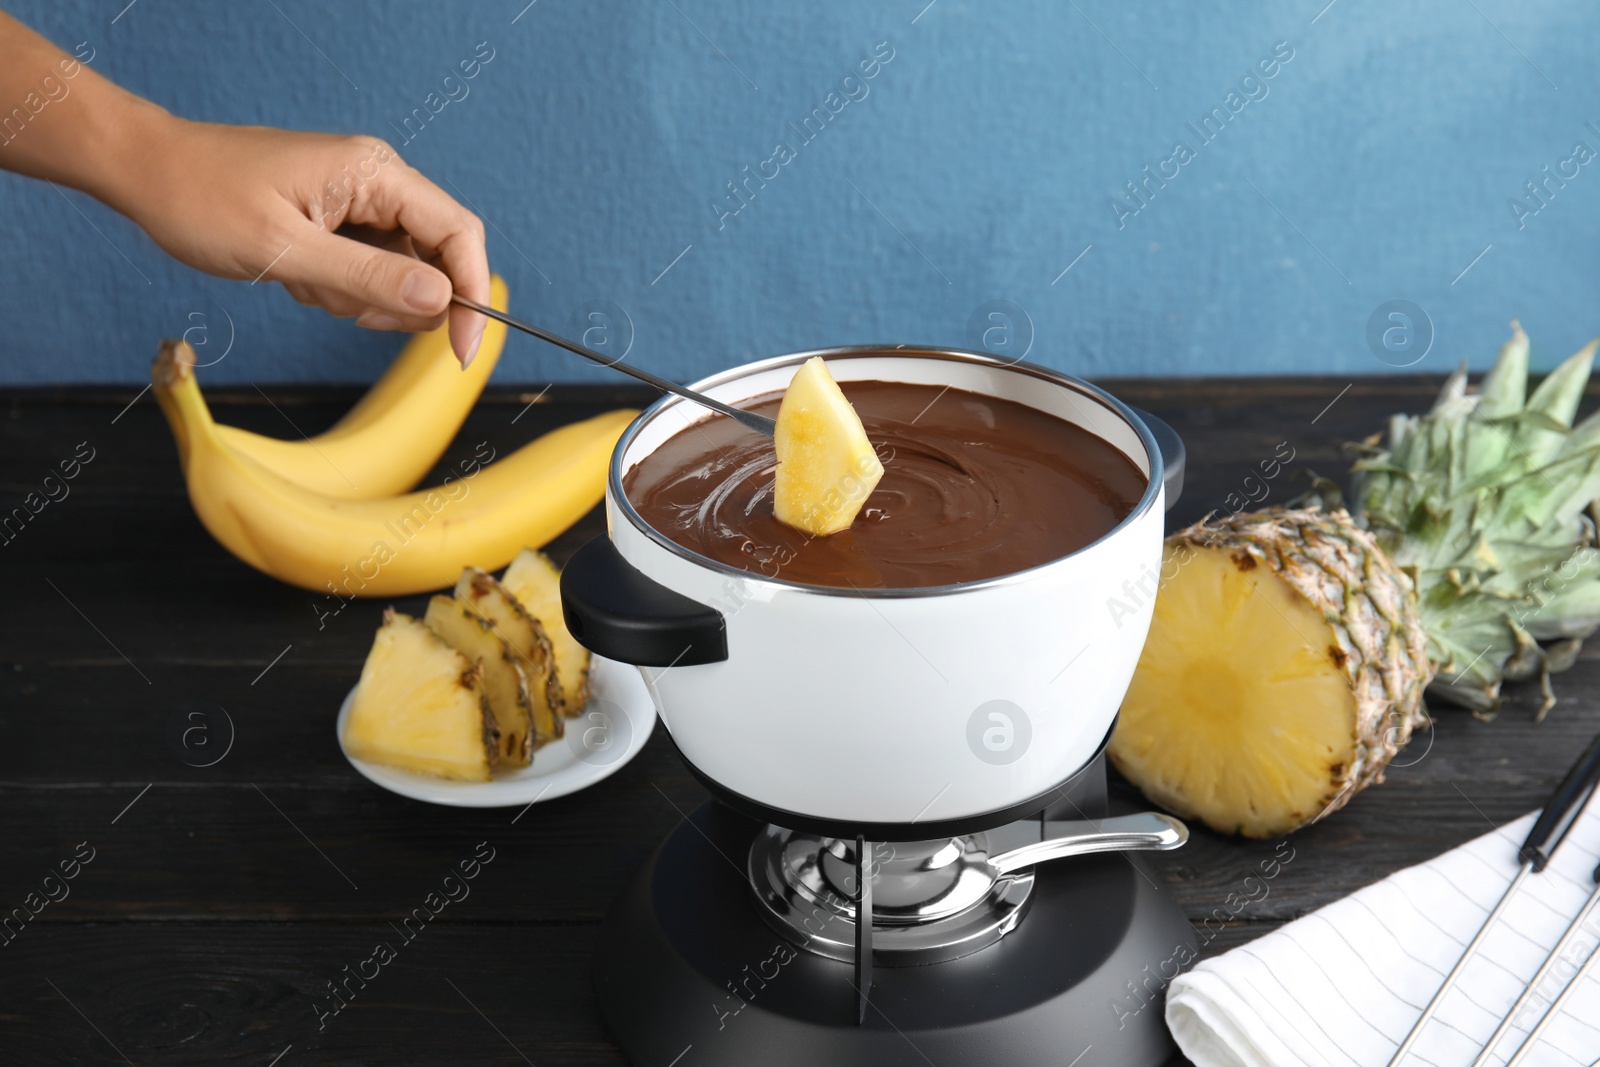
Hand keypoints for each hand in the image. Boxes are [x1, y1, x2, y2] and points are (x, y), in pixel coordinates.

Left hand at [112, 116, 489, 365]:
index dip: (472, 294)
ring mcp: (360, 200)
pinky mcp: (341, 219)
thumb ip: (369, 277)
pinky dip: (341, 290)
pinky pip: (370, 270)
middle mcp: (377, 181)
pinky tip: (297, 277)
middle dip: (398, 300)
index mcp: (374, 173)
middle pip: (436, 258)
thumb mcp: (286, 251)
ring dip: (361, 297)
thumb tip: (442, 300)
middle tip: (344, 307)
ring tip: (304, 283)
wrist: (147, 172)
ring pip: (402, 272)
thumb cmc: (202, 199)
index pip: (458, 234)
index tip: (462, 349)